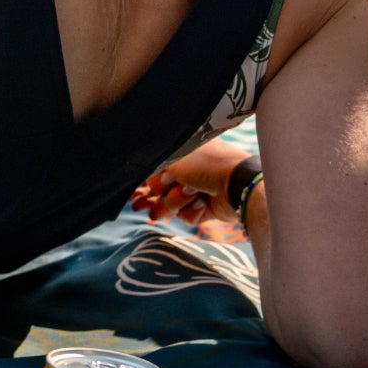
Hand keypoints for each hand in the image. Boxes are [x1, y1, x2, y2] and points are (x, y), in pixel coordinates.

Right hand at [130, 137, 252, 227]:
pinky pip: (188, 216)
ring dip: (175, 202)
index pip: (155, 168)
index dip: (142, 181)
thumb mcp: (171, 161)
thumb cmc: (204, 165)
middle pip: (160, 189)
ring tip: (186, 197)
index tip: (131, 191)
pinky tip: (201, 204)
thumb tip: (147, 184)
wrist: (237, 184)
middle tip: (137, 206)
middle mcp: (189, 170)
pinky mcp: (206, 209)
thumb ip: (153, 171)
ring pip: (172, 204)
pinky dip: (192, 212)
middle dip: (150, 198)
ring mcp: (198, 190)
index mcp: (181, 151)